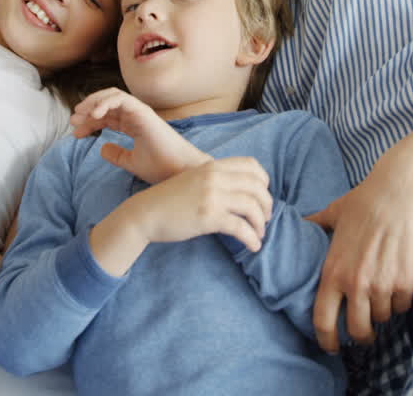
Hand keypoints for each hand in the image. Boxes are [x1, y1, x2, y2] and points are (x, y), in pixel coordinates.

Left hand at [71, 88, 209, 182]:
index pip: (108, 117)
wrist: (179, 172)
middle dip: (87, 110)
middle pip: (106, 105)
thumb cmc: (161, 168)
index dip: (90, 123)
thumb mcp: (132, 162)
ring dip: (93, 102)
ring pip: (112, 96)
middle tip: (73, 121)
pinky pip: (121, 99)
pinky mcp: (144, 112)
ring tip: (79, 115)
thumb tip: (101, 149)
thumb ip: (117, 155)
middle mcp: (136, 116)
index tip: (76, 134)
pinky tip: (93, 115)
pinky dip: (105, 103)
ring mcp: (140, 112)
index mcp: (134, 125)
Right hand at [125, 157, 273, 252]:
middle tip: (265, 219)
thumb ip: (215, 180)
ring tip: (259, 234)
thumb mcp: (194, 180)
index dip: (263, 181)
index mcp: (213, 166)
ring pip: (253, 207)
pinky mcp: (209, 217)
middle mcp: (215, 177)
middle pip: (257, 187)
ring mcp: (213, 196)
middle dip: (266, 205)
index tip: (262, 196)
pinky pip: (241, 227)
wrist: (145, 213)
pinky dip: (252, 238)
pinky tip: (253, 246)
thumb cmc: (169, 200)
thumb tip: (241, 193)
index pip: (252, 165)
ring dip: (261, 223)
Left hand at [306, 165, 412, 353]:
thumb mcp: (331, 213)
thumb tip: (297, 224)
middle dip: (360, 336)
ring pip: (381, 318)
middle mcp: (355, 284)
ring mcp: (382, 285)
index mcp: (333, 272)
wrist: (398, 191)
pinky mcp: (405, 281)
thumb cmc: (363, 201)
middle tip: (363, 333)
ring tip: (381, 298)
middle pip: (357, 331)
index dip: (326, 340)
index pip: (323, 320)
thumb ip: (314, 226)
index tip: (331, 346)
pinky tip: (397, 286)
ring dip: (381, 313)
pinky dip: (400, 301)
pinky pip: (402, 306)